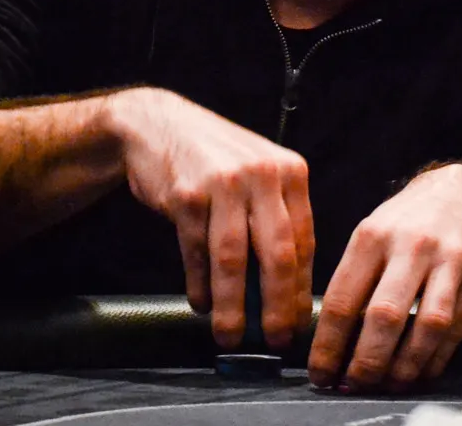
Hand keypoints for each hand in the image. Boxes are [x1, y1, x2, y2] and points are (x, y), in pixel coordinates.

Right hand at [109, 88, 313, 349]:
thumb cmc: (214, 158)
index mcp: (289, 172)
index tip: (299, 322)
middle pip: (277, 253)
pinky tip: (202, 303)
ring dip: (233, 305)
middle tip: (277, 338)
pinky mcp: (187, 196)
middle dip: (278, 304)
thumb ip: (277, 217)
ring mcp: (223, 184)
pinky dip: (200, 284)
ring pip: (234, 259)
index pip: (304, 241)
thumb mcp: (258, 173)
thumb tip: (290, 287)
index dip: (301, 288)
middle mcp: (261, 175)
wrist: (157, 124)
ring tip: (231, 334)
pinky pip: (197, 252)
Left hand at [308, 164, 461, 390]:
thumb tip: (332, 342)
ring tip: (388, 384)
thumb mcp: (372, 233)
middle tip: (354, 385)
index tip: (320, 372)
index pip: (343, 300)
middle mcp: (411, 244)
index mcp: (373, 235)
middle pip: (384, 316)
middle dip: (366, 362)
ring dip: (404, 366)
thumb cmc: (407, 221)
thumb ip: (354, 280)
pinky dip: (437, 357)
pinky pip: (457, 327)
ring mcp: (450, 258)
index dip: (328, 345)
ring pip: (427, 326)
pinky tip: (421, 371)